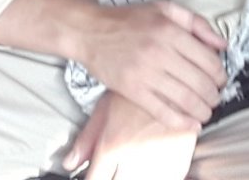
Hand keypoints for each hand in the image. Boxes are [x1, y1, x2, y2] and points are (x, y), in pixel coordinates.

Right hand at [65, 1, 226, 128]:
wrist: (90, 31)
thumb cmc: (129, 19)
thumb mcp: (163, 9)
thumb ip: (196, 22)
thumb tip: (223, 45)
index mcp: (170, 31)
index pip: (209, 61)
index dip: (220, 76)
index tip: (219, 81)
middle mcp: (160, 52)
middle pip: (201, 84)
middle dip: (214, 96)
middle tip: (214, 98)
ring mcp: (145, 73)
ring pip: (186, 100)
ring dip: (203, 111)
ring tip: (205, 112)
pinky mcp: (132, 90)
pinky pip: (163, 112)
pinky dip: (182, 122)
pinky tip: (192, 124)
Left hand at [65, 93, 196, 179]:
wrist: (175, 79)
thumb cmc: (136, 93)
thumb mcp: (105, 108)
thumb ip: (87, 138)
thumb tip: (69, 163)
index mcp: (112, 144)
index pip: (95, 178)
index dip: (92, 178)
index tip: (94, 174)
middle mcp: (134, 159)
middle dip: (113, 178)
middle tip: (113, 170)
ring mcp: (158, 165)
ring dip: (134, 177)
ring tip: (131, 165)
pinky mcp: (179, 166)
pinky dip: (156, 177)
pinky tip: (150, 169)